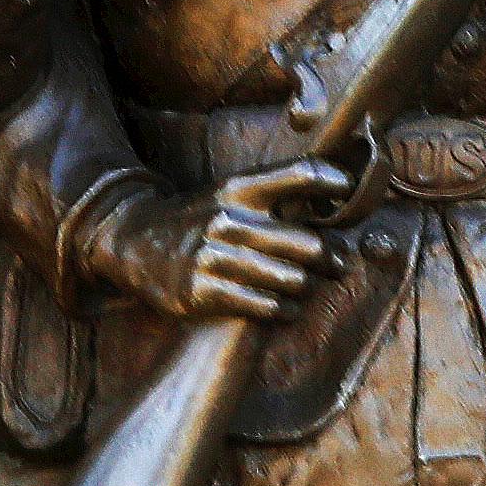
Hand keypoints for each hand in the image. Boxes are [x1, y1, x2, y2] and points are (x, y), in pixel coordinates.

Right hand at [85, 151, 358, 319]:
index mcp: (240, 188)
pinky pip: (265, 306)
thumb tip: (344, 191)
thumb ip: (279, 189)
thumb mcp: (231, 192)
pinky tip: (285, 307)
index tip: (349, 192)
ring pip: (292, 280)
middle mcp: (228, 219)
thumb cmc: (201, 218)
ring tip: (306, 287)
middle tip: (340, 266)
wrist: (136, 242)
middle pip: (309, 243)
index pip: (301, 175)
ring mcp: (215, 257)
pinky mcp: (204, 291)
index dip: (334, 183)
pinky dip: (284, 310)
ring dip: (307, 288)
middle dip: (331, 259)